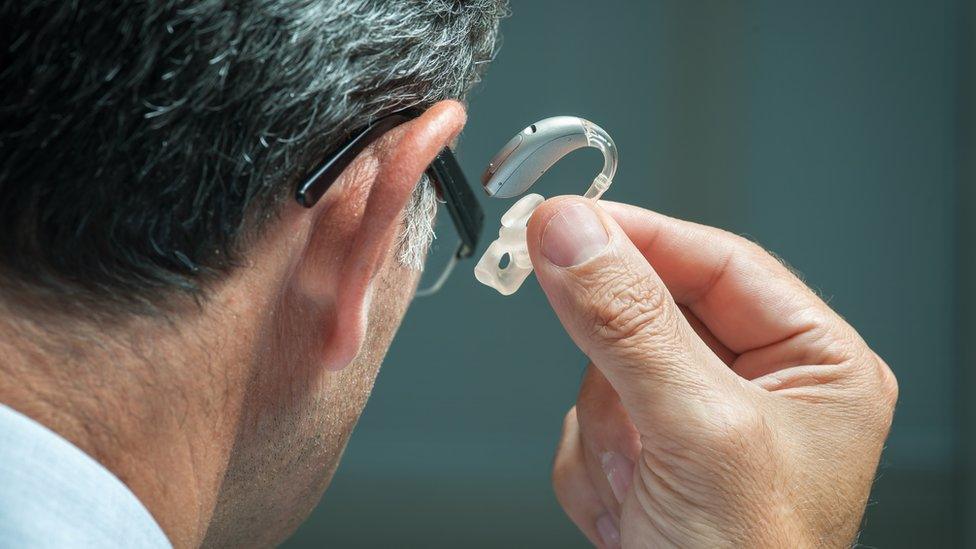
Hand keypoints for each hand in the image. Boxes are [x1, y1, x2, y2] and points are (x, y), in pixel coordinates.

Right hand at [527, 197, 897, 547]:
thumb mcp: (699, 433)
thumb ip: (630, 323)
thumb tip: (572, 233)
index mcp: (814, 364)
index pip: (716, 260)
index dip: (639, 237)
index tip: (564, 223)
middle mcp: (758, 388)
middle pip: (648, 313)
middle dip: (620, 372)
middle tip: (622, 407)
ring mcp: (695, 424)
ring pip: (603, 370)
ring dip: (607, 433)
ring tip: (643, 488)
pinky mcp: (648, 458)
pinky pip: (583, 422)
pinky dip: (592, 468)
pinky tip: (630, 511)